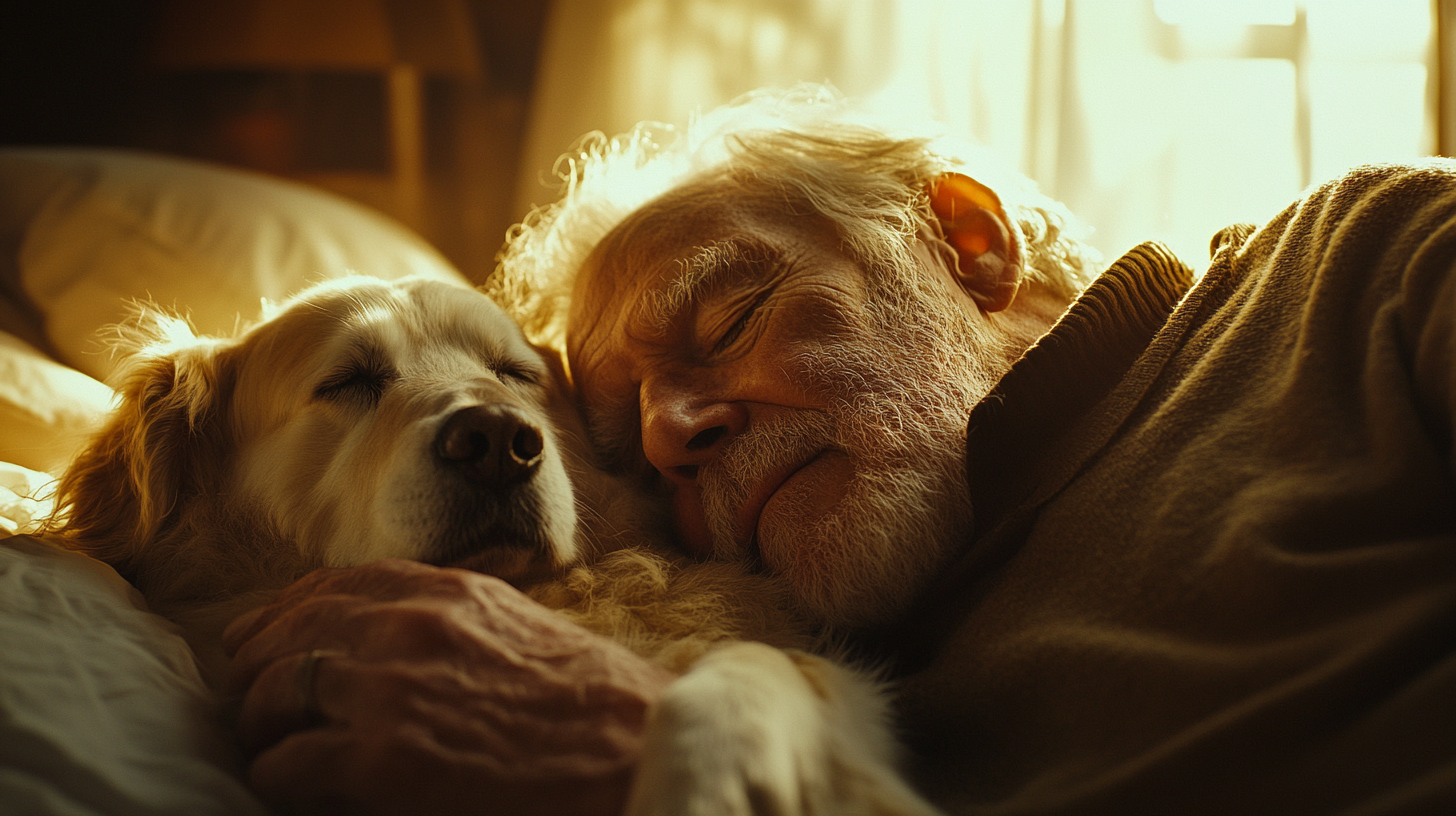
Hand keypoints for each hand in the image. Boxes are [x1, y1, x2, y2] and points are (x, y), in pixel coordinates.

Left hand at [223, 559, 674, 815]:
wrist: (629, 748)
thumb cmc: (588, 701)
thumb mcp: (515, 625)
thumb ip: (451, 618)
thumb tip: (395, 643)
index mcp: (441, 590)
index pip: (329, 586)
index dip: (282, 614)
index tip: (263, 638)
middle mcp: (403, 625)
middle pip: (285, 635)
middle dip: (254, 670)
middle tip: (247, 702)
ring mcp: (386, 689)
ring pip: (271, 695)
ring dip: (260, 726)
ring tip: (268, 749)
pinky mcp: (379, 759)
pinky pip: (285, 764)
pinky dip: (278, 777)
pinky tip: (295, 788)